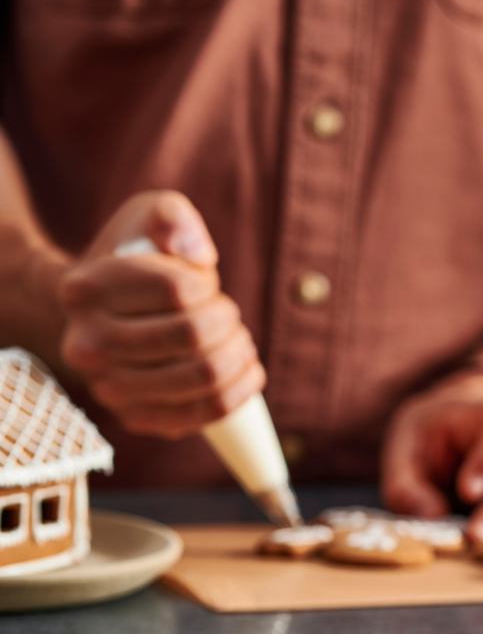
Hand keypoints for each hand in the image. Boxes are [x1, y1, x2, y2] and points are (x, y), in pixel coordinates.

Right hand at [57, 191, 263, 438]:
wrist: (103, 311)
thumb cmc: (138, 257)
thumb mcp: (150, 215)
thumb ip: (172, 217)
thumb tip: (195, 253)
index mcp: (84, 290)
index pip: (177, 290)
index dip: (206, 284)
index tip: (202, 281)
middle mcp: (86, 344)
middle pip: (194, 335)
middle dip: (228, 319)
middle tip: (226, 312)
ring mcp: (107, 388)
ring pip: (204, 376)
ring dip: (239, 353)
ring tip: (237, 339)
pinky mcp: (135, 418)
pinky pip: (206, 413)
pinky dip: (242, 389)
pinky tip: (247, 369)